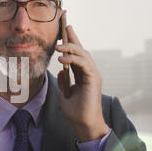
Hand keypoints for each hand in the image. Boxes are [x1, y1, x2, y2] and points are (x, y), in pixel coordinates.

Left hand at [55, 25, 109, 142]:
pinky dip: (73, 60)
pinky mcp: (94, 79)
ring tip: (58, 47)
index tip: (65, 28)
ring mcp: (93, 75)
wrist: (83, 124)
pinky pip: (84, 64)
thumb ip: (63, 81)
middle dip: (73, 37)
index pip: (76, 54)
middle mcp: (89, 72)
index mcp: (82, 74)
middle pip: (81, 50)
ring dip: (70, 48)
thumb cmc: (75, 112)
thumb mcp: (65, 94)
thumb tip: (60, 70)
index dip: (71, 41)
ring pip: (83, 54)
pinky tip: (62, 60)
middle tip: (65, 25)